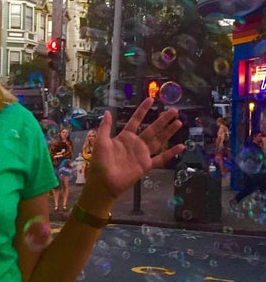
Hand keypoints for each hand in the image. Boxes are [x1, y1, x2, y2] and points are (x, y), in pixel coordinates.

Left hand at [79, 98, 183, 212]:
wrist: (104, 182)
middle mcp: (135, 144)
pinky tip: (180, 146)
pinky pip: (161, 158)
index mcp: (124, 137)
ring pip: (159, 140)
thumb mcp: (101, 141)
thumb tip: (108, 111)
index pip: (136, 120)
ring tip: (179, 122)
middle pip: (152, 128)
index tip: (151, 100)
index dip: (143, 110)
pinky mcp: (146, 165)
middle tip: (174, 110)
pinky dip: (171, 153)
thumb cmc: (100, 162)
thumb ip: (105, 127)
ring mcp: (142, 154)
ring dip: (169, 132)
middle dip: (163, 119)